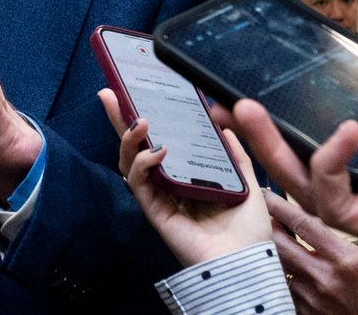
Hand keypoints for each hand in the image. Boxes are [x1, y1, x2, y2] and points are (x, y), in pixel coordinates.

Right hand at [98, 88, 270, 265]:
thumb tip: (225, 127)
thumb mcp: (247, 183)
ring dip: (129, 140)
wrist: (246, 262)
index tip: (137, 94)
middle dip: (119, 121)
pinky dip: (143, 164)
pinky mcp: (155, 211)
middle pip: (136, 148)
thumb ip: (236, 156)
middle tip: (108, 95)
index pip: (160, 142)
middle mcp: (169, 185)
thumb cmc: (249, 230)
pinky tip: (158, 151)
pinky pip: (138, 183)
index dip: (149, 122)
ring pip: (130, 163)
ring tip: (140, 122)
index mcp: (188, 177)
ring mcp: (160, 197)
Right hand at [231, 48, 357, 296]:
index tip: (272, 86)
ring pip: (304, 186)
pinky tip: (343, 131)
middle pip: (305, 163)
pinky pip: (338, 202)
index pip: (339, 141)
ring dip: (269, 149)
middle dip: (260, 136)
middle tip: (229, 102)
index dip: (300, 118)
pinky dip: (329, 164)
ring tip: (244, 110)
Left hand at [264, 191, 357, 313]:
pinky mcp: (307, 313)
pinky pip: (286, 288)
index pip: (302, 224)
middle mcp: (325, 278)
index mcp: (347, 260)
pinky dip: (285, 275)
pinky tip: (290, 267)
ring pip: (280, 266)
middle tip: (267, 214)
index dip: (279, 206)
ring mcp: (313, 298)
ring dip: (276, 251)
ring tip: (277, 238)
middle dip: (270, 225)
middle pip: (280, 243)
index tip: (266, 194)